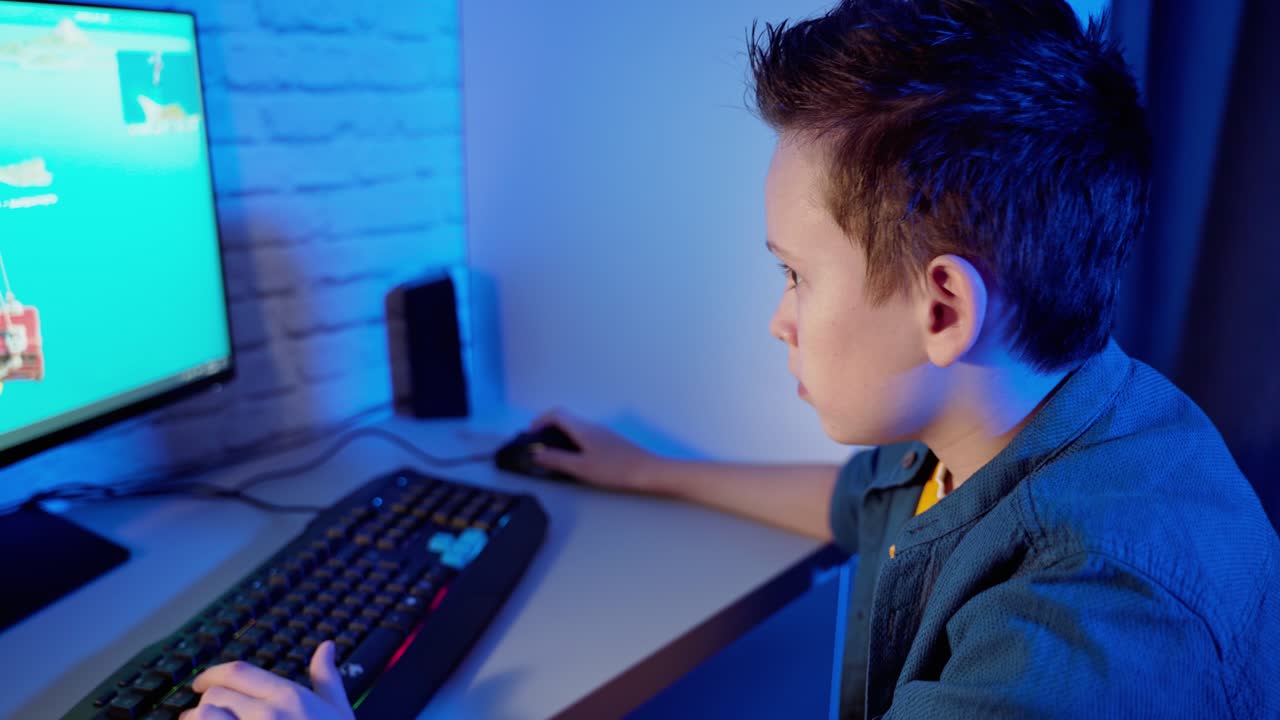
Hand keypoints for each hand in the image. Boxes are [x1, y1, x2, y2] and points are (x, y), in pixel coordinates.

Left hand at [180, 641, 353, 719]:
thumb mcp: (339, 711)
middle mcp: (266, 714)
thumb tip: (326, 647)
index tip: (200, 683)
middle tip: (204, 715)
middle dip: (205, 705)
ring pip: (201, 717)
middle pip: (214, 696)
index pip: (237, 672)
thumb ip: (327, 678)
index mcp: (289, 696)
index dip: (211, 675)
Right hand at [527, 408, 665, 493]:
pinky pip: (585, 435)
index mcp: (583, 428)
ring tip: (553, 455)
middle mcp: (592, 426)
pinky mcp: (611, 442)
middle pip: (565, 419)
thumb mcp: (581, 468)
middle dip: (548, 428)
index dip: (539, 420)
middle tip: (539, 446)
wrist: (648, 471)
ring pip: (576, 428)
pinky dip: (573, 442)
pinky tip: (575, 459)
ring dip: (561, 436)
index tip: (530, 435)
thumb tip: (536, 453)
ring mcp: (603, 433)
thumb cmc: (614, 469)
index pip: (556, 413)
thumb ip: (557, 460)